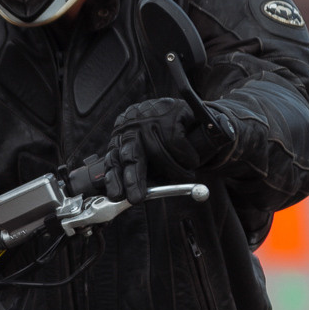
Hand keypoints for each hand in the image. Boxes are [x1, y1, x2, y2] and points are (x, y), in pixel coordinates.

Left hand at [75, 97, 231, 205]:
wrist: (194, 112)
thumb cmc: (167, 137)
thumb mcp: (148, 151)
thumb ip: (139, 168)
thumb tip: (132, 194)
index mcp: (122, 135)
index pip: (114, 159)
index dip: (114, 178)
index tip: (117, 196)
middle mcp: (132, 125)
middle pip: (130, 156)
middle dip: (133, 180)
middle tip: (137, 198)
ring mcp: (150, 117)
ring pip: (158, 153)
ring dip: (174, 170)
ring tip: (185, 176)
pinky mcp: (170, 111)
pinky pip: (176, 144)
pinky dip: (187, 157)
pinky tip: (193, 161)